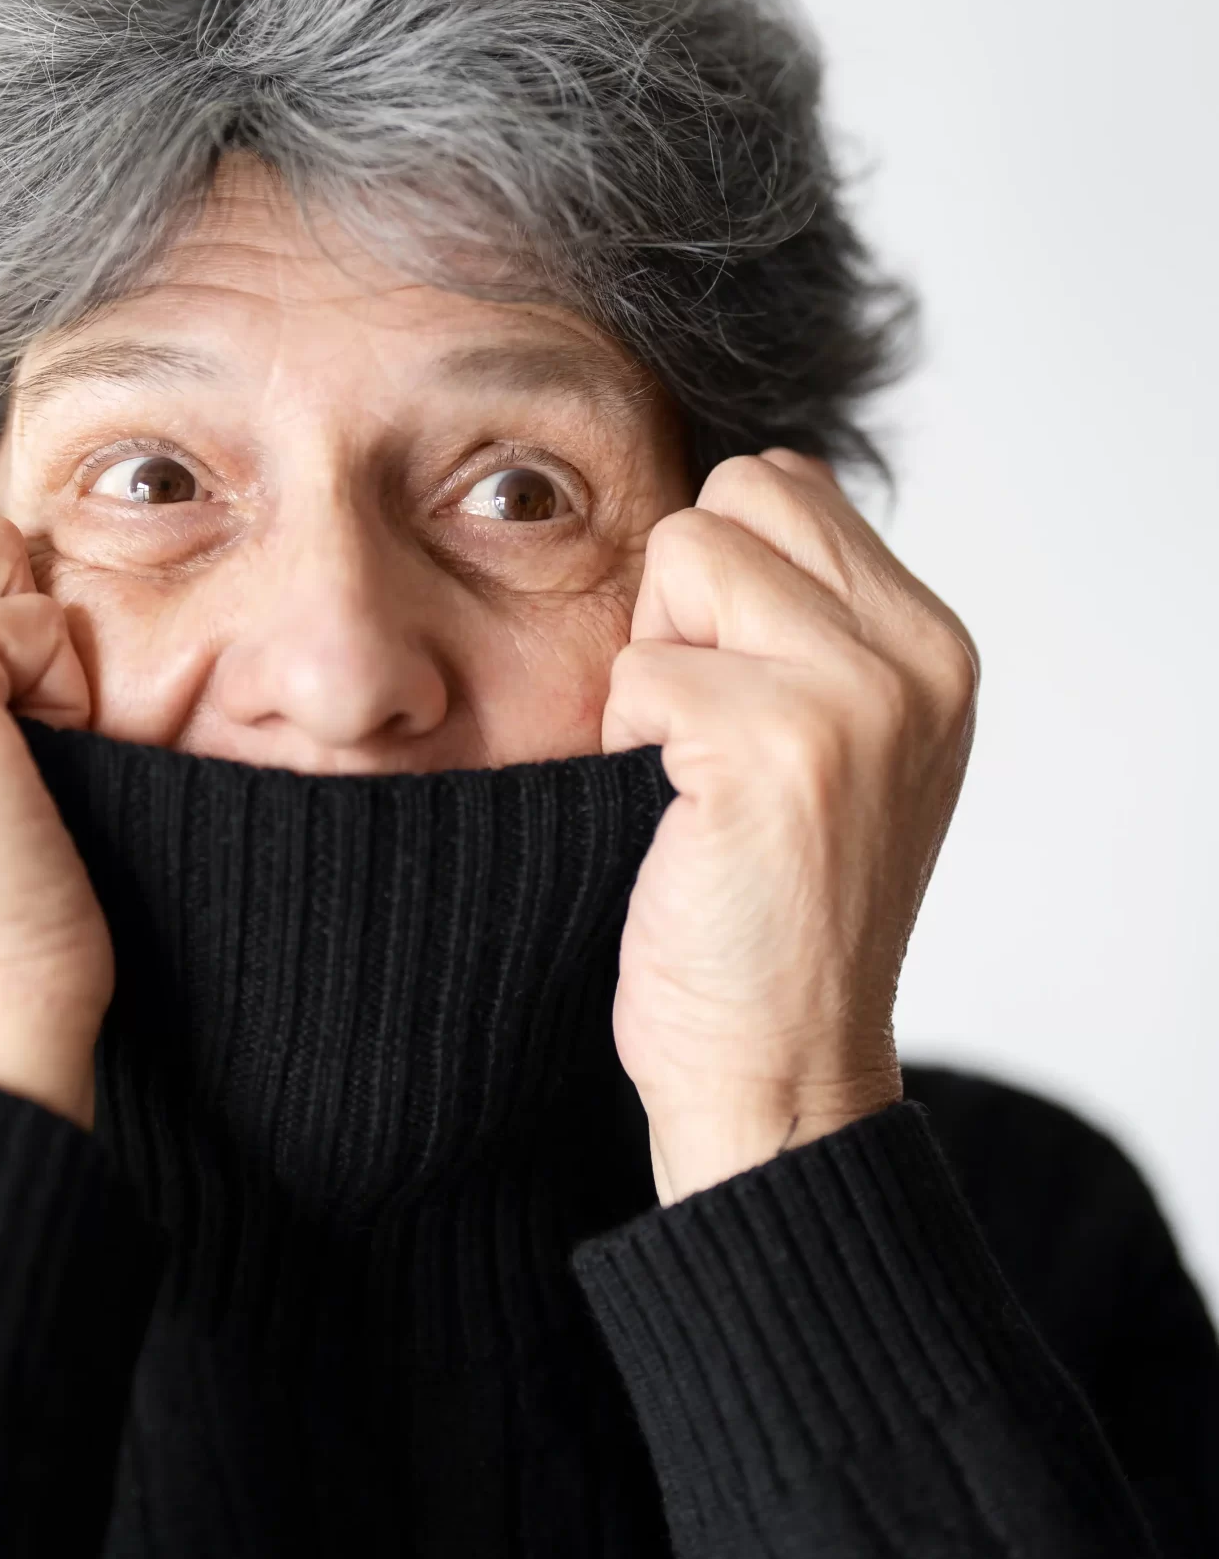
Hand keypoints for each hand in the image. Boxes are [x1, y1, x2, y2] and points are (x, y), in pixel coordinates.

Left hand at [603, 451, 976, 1202]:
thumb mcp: (840, 746)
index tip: (733, 696)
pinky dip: (625, 741)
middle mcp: (919, 658)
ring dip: (653, 666)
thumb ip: (813, 622)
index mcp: (935, 646)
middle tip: (704, 732)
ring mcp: (860, 696)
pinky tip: (676, 819)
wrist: (776, 1074)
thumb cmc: (771, 915)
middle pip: (736, 496)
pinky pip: (639, 668)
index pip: (788, 484)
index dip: (718, 578)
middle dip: (684, 602)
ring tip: (693, 772)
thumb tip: (732, 495)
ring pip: (684, 555)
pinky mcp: (781, 745)